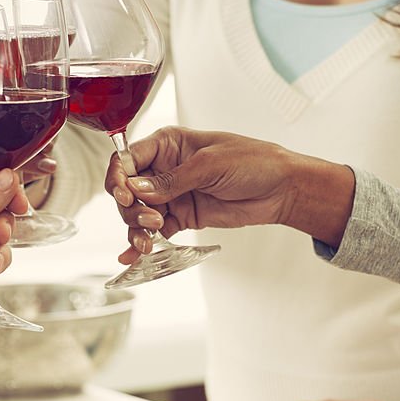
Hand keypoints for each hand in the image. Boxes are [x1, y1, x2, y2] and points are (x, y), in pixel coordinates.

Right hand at [105, 127, 292, 262]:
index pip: (128, 159)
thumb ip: (173, 179)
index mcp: (168, 144)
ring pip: (138, 213)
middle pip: (128, 190)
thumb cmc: (252, 162)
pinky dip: (143, 243)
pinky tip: (133, 256)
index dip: (119, 178)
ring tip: (148, 241)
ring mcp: (172, 194)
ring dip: (136, 228)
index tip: (125, 196)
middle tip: (151, 220)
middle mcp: (164, 168)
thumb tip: (137, 190)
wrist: (280, 189)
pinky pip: (155, 232)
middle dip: (131, 209)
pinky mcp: (182, 216)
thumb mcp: (210, 164)